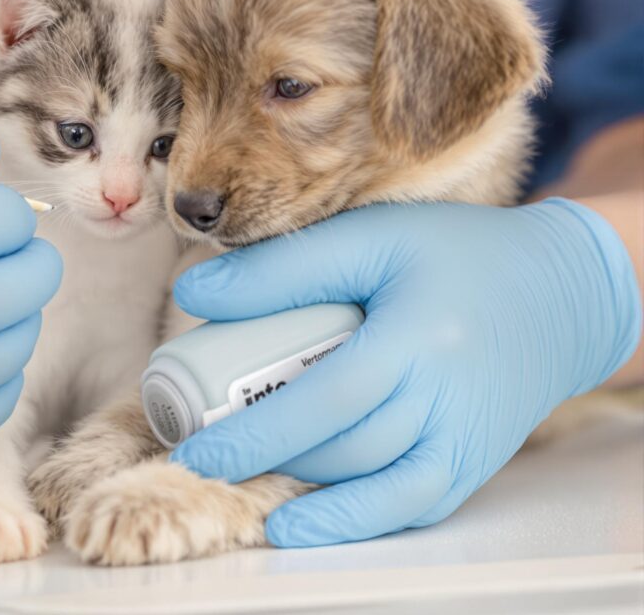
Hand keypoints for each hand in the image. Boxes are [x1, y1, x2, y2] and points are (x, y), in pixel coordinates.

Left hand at [171, 200, 640, 545]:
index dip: (255, 434)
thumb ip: (283, 268)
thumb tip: (197, 293)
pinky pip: (412, 506)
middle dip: (265, 461)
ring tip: (244, 477)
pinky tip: (304, 518)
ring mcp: (465, 441)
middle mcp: (446, 401)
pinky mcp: (473, 462)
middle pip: (343, 449)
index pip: (325, 402)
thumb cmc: (457, 255)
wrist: (561, 291)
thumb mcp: (371, 238)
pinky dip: (356, 519)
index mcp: (418, 338)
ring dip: (303, 489)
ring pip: (373, 486)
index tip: (194, 451)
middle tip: (203, 461)